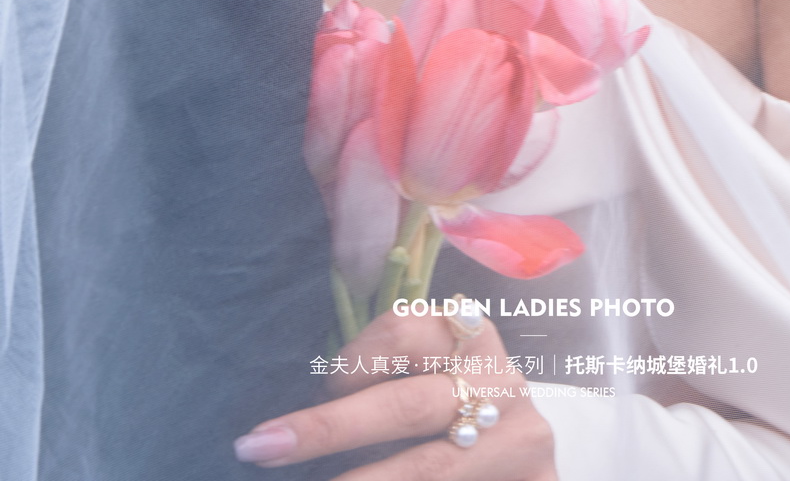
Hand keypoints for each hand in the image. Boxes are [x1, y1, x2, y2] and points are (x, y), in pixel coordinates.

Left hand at [234, 307, 557, 478]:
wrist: (522, 459)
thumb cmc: (462, 405)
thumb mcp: (434, 372)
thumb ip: (387, 366)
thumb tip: (303, 372)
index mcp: (471, 335)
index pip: (404, 328)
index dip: (354, 358)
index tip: (322, 385)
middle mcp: (500, 381)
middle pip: (405, 406)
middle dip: (327, 428)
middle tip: (262, 446)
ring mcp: (519, 439)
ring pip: (428, 468)